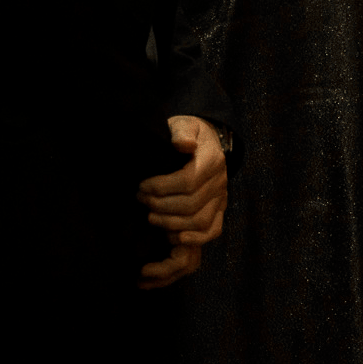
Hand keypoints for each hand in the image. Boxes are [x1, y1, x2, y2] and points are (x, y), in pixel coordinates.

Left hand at [136, 116, 227, 286]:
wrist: (205, 142)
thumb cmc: (188, 134)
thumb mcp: (184, 125)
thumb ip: (181, 132)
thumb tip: (182, 144)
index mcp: (212, 160)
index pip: (188, 181)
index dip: (161, 187)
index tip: (142, 186)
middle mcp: (220, 181)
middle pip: (191, 204)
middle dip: (161, 206)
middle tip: (140, 200)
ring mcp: (222, 198)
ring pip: (200, 221)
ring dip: (171, 223)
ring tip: (150, 217)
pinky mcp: (220, 210)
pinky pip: (213, 230)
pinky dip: (194, 238)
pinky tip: (172, 237)